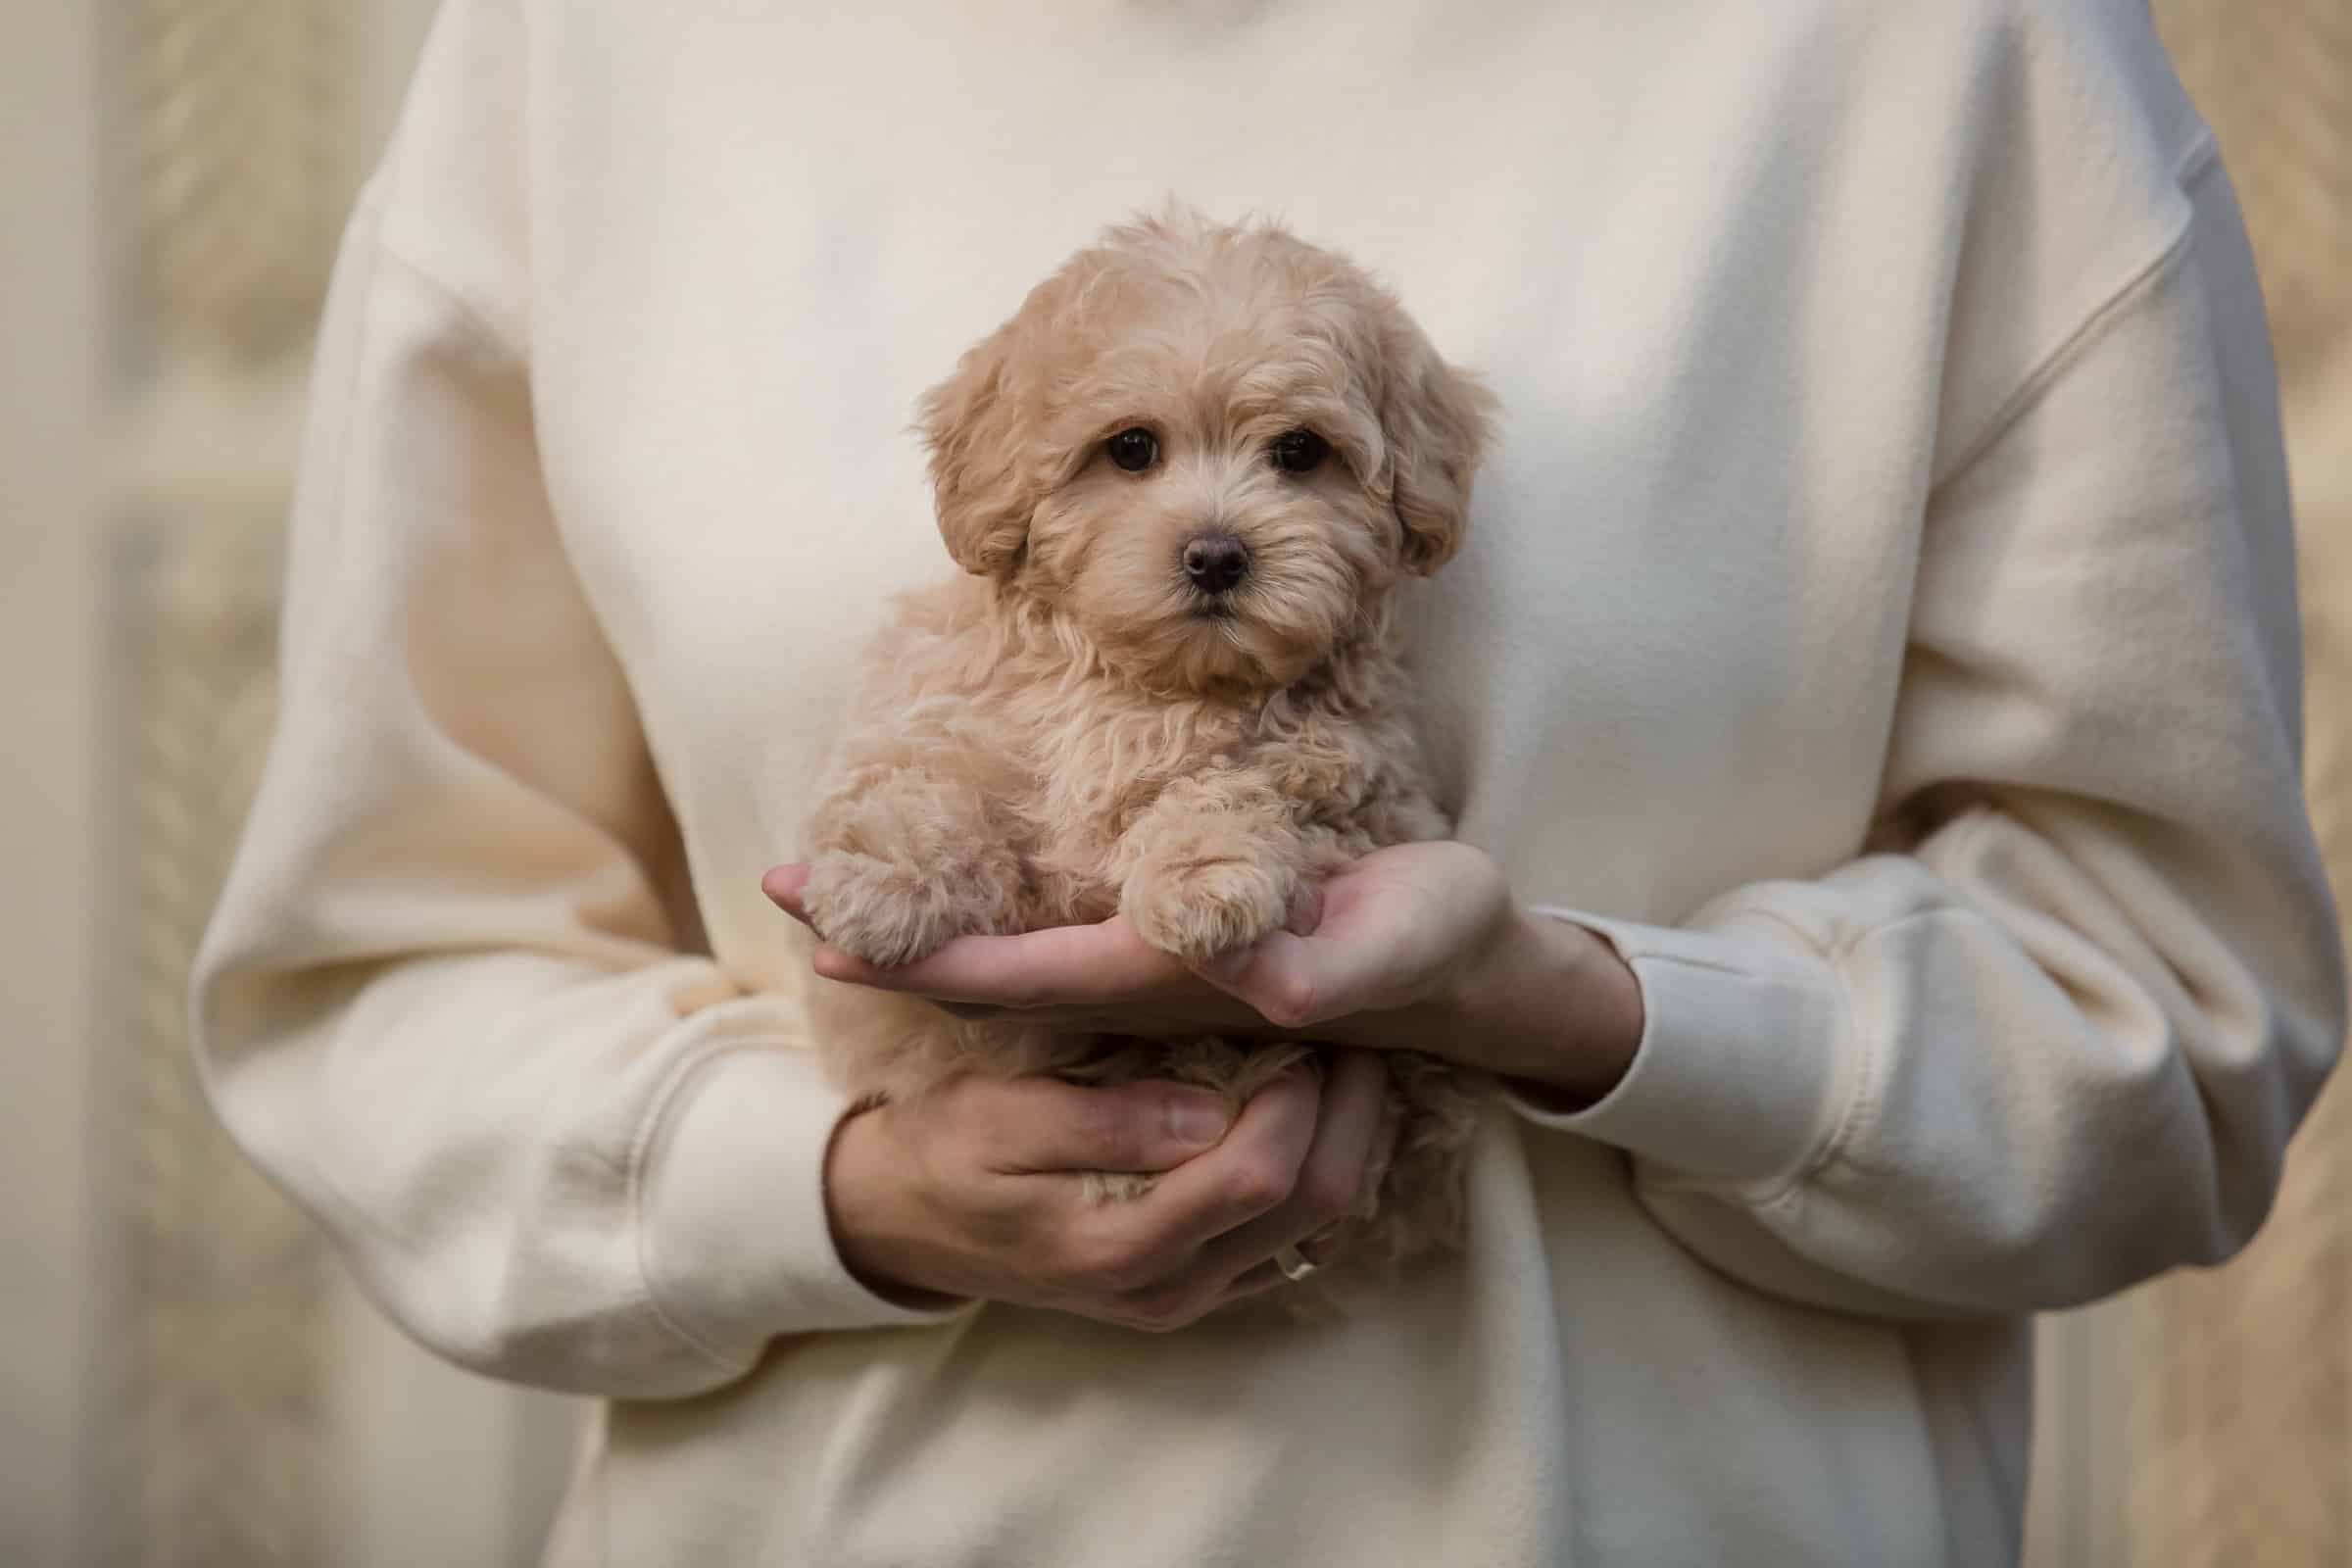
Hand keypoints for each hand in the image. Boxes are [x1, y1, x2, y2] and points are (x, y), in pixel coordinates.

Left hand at [766, 841, 1643, 1105]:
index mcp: (1182, 978)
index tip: (830, 930)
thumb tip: (1256, 980)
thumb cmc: (1435, 946)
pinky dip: (985, 918)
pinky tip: (954, 893)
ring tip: (836, 889)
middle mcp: (1149, 982)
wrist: (1470, 973)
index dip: (926, 957)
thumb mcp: (1401, 940)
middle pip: (990, 974)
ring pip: (1013, 958)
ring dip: (926, 926)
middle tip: (781, 893)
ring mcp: (1157, 968)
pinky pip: (1056, 938)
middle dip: (890, 939)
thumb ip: (1331, 963)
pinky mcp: (1179, 942)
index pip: (1026, 976)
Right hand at [824, 1052, 1397, 1329]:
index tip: (1302, 1029)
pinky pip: (1294, 1237)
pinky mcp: (1198, 1285)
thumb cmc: (944, 1153)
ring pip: (1319, 1228)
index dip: (1298, 1101)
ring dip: (1351, 1146)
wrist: (902, 1224)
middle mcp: (1170, 1288)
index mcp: (1120, 1246)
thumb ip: (1106, 1121)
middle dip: (1349, 1118)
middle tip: (1360, 1036)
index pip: (1256, 1176)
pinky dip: (1322, 1174)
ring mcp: (1190, 1295)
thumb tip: (1212, 1113)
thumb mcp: (999, 1119)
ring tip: (1355, 1066)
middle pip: (1311, 1209)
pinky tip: (1322, 1115)